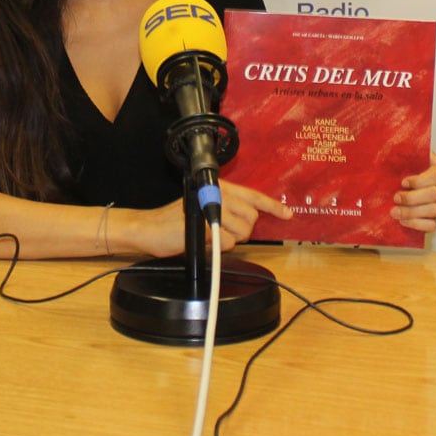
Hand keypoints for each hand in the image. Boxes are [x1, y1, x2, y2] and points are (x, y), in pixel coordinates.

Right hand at [128, 181, 292, 255]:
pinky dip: (218, 248)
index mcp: (217, 187)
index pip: (252, 195)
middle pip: (251, 217)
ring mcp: (211, 208)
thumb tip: (249, 222)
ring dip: (229, 240)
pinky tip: (204, 242)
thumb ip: (225, 211)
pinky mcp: (206, 225)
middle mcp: (216, 193)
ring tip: (210, 237)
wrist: (149, 230)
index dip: (272, 206)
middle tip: (223, 233)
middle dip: (242, 231)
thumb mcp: (203, 209)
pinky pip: (228, 242)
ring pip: (242, 231)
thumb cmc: (175, 223)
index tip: (287, 214)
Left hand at [391, 151, 435, 231]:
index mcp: (429, 174)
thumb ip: (422, 154)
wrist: (377, 191)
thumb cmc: (390, 173)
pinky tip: (402, 221)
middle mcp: (434, 190)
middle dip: (413, 198)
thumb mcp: (401, 157)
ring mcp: (433, 206)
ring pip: (435, 210)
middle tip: (395, 198)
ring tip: (394, 212)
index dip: (420, 181)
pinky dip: (417, 224)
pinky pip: (432, 225)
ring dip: (412, 212)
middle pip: (435, 194)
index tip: (403, 182)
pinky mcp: (428, 221)